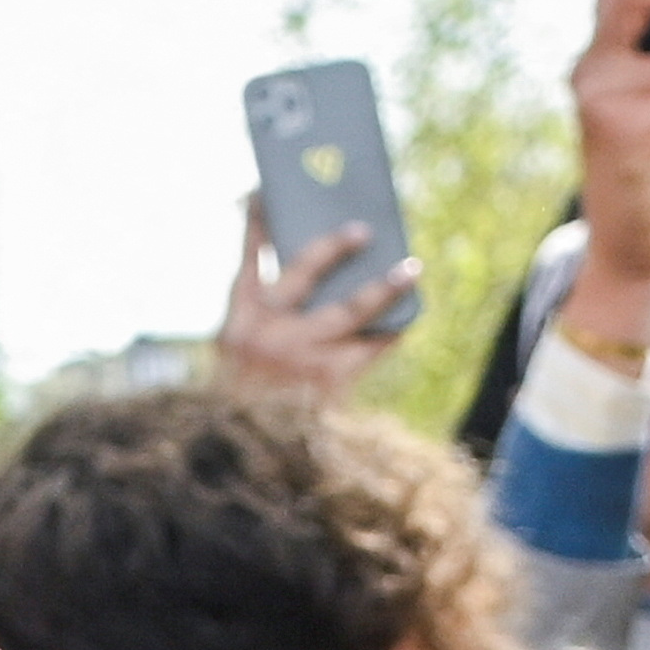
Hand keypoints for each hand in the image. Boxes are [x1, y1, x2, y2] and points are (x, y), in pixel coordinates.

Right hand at [215, 202, 407, 401]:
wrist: (251, 459)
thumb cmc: (251, 401)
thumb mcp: (241, 357)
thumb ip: (268, 317)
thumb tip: (323, 272)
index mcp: (239, 321)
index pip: (250, 257)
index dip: (260, 221)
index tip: (270, 189)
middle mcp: (267, 333)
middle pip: (305, 271)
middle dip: (334, 244)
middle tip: (364, 228)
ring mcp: (299, 357)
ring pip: (349, 310)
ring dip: (383, 286)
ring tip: (411, 266)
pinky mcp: (328, 384)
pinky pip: (368, 349)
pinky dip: (388, 334)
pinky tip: (406, 320)